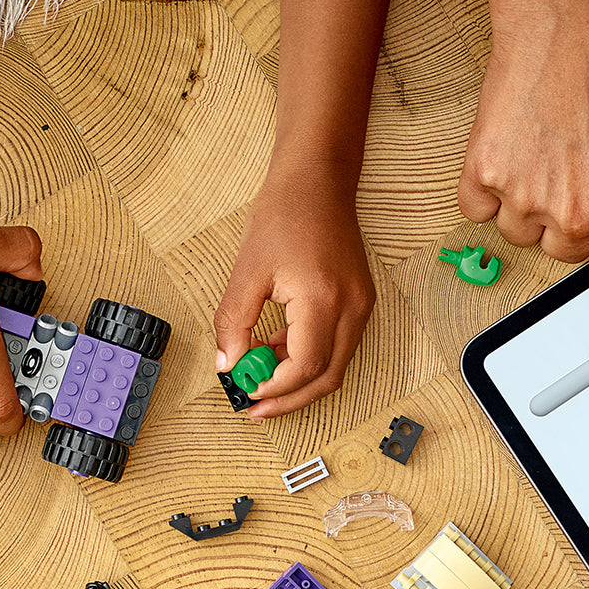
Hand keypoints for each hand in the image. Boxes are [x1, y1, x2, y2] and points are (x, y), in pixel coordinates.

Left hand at [214, 164, 374, 418]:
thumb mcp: (247, 271)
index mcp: (323, 300)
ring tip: (260, 376)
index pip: (305, 367)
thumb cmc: (284, 215)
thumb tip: (228, 363)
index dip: (275, 389)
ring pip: (335, 366)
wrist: (318, 181)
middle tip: (255, 407)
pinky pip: (337, 346)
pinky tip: (276, 351)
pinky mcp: (360, 302)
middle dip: (289, 399)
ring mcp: (361, 306)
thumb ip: (234, 322)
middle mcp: (351, 308)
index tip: (247, 393)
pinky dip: (309, 358)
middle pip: (326, 378)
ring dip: (298, 380)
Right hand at [458, 0, 588, 405]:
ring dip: (535, 200)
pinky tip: (517, 143)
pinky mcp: (484, 175)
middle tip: (582, 163)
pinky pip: (484, 207)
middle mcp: (580, 213)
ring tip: (551, 145)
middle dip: (575, 217)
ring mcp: (528, 197)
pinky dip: (495, 182)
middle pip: (567, 254)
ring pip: (525, 232)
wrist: (568, 14)